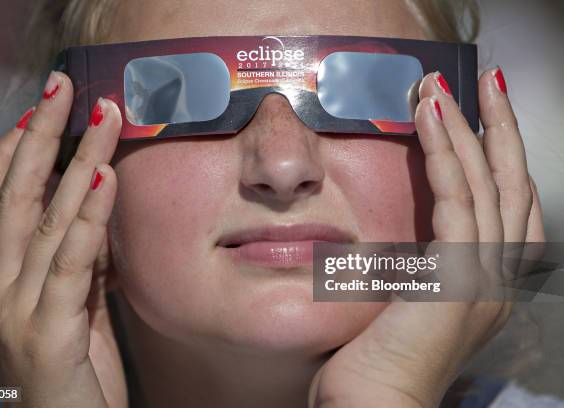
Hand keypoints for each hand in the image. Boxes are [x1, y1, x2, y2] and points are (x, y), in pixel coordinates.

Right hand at [0, 72, 126, 406]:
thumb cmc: (73, 369)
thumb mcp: (72, 304)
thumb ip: (75, 260)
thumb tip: (93, 208)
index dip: (8, 152)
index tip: (37, 111)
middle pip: (13, 195)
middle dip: (37, 135)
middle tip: (62, 86)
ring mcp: (16, 312)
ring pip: (43, 220)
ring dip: (74, 161)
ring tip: (101, 118)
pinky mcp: (48, 333)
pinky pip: (70, 263)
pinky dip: (88, 218)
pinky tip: (105, 180)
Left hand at [308, 69, 544, 407]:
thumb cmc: (378, 364)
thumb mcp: (404, 305)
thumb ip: (414, 268)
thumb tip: (397, 241)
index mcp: (487, 283)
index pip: (506, 204)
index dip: (501, 156)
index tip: (480, 117)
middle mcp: (497, 277)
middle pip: (513, 184)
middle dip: (500, 128)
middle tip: (485, 82)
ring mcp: (483, 277)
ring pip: (488, 182)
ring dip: (467, 127)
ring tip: (443, 85)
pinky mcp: (456, 276)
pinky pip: (456, 198)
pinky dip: (446, 152)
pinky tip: (429, 118)